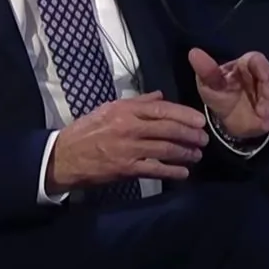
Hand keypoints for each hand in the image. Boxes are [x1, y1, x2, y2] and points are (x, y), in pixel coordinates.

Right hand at [46, 92, 208, 194]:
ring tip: (197, 155)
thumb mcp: (109, 108)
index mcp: (125, 110)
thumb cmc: (87, 130)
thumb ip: (137, 102)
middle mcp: (129, 127)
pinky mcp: (126, 169)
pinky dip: (172, 171)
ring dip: (185, 153)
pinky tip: (184, 173)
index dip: (183, 114)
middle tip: (204, 139)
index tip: (199, 119)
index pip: (160, 109)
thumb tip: (160, 96)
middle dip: (189, 134)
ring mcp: (128, 149)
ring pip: (164, 149)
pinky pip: (155, 169)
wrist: (64, 156)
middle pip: (167, 129)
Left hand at [188, 49, 268, 139]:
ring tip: (261, 112)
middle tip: (266, 94)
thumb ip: (206, 70)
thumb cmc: (218, 95)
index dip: (262, 66)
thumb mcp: (209, 84)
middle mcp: (261, 78)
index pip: (257, 60)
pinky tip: (264, 121)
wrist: (226, 121)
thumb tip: (194, 52)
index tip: (262, 74)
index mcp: (245, 67)